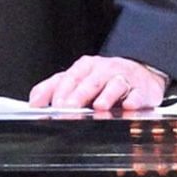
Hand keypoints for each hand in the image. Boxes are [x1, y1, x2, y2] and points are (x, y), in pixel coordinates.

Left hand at [29, 55, 168, 110]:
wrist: (141, 73)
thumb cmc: (103, 80)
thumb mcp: (76, 80)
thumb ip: (52, 89)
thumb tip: (34, 102)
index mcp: (85, 67)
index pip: (70, 78)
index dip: (60, 92)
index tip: (53, 106)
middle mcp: (104, 70)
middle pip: (90, 81)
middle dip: (79, 95)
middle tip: (69, 109)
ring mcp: (124, 79)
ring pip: (115, 85)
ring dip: (107, 95)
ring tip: (99, 106)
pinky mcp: (142, 90)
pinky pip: (138, 94)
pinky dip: (134, 100)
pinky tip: (129, 106)